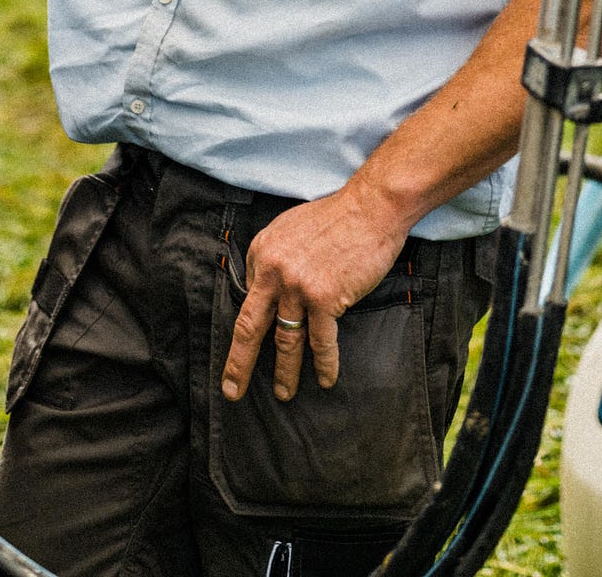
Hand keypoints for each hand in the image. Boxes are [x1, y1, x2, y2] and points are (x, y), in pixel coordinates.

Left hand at [220, 181, 408, 404]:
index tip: (244, 350)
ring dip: (285, 372)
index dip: (249, 326)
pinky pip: (321, 342)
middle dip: (239, 363)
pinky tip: (325, 379)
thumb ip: (274, 259)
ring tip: (283, 393)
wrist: (370, 208)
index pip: (248, 298)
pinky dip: (324, 364)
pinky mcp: (324, 298)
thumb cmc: (334, 218)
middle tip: (231, 390)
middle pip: (250, 327)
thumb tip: (265, 291)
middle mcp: (273, 270)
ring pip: (286, 340)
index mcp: (261, 252)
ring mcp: (297, 286)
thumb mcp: (289, 229)